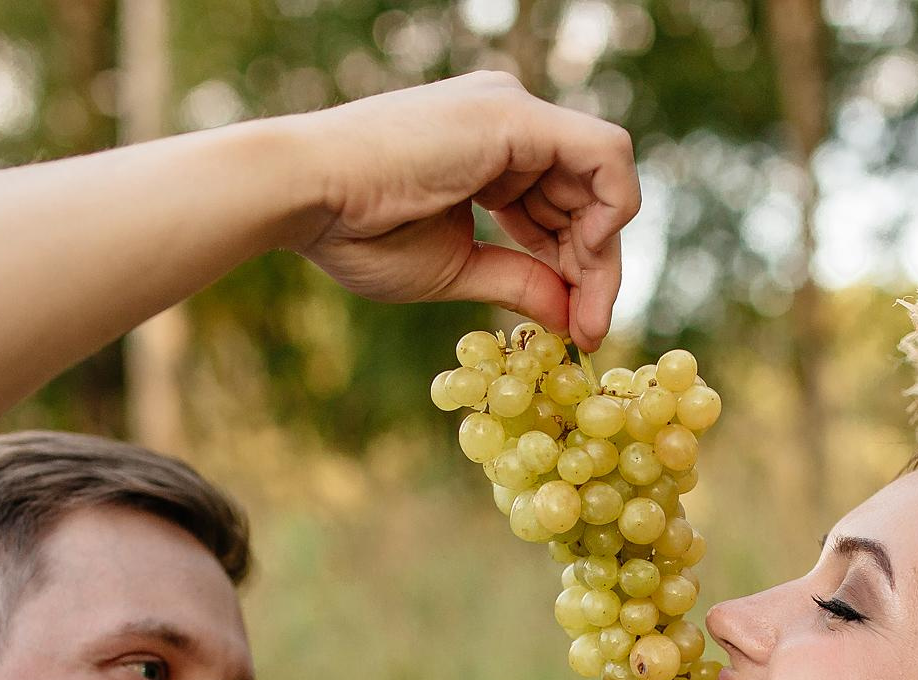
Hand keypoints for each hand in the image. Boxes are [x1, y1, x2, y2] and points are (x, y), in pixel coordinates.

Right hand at [280, 73, 639, 349]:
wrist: (306, 197)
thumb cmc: (358, 233)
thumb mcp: (456, 269)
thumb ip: (519, 282)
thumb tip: (574, 320)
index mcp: (491, 150)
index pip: (562, 206)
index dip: (580, 268)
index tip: (579, 328)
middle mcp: (510, 121)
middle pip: (589, 195)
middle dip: (598, 268)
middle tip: (588, 330)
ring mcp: (515, 110)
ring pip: (605, 177)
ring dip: (604, 252)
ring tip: (580, 308)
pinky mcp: (519, 116)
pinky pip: (606, 155)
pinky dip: (612, 211)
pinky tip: (585, 258)